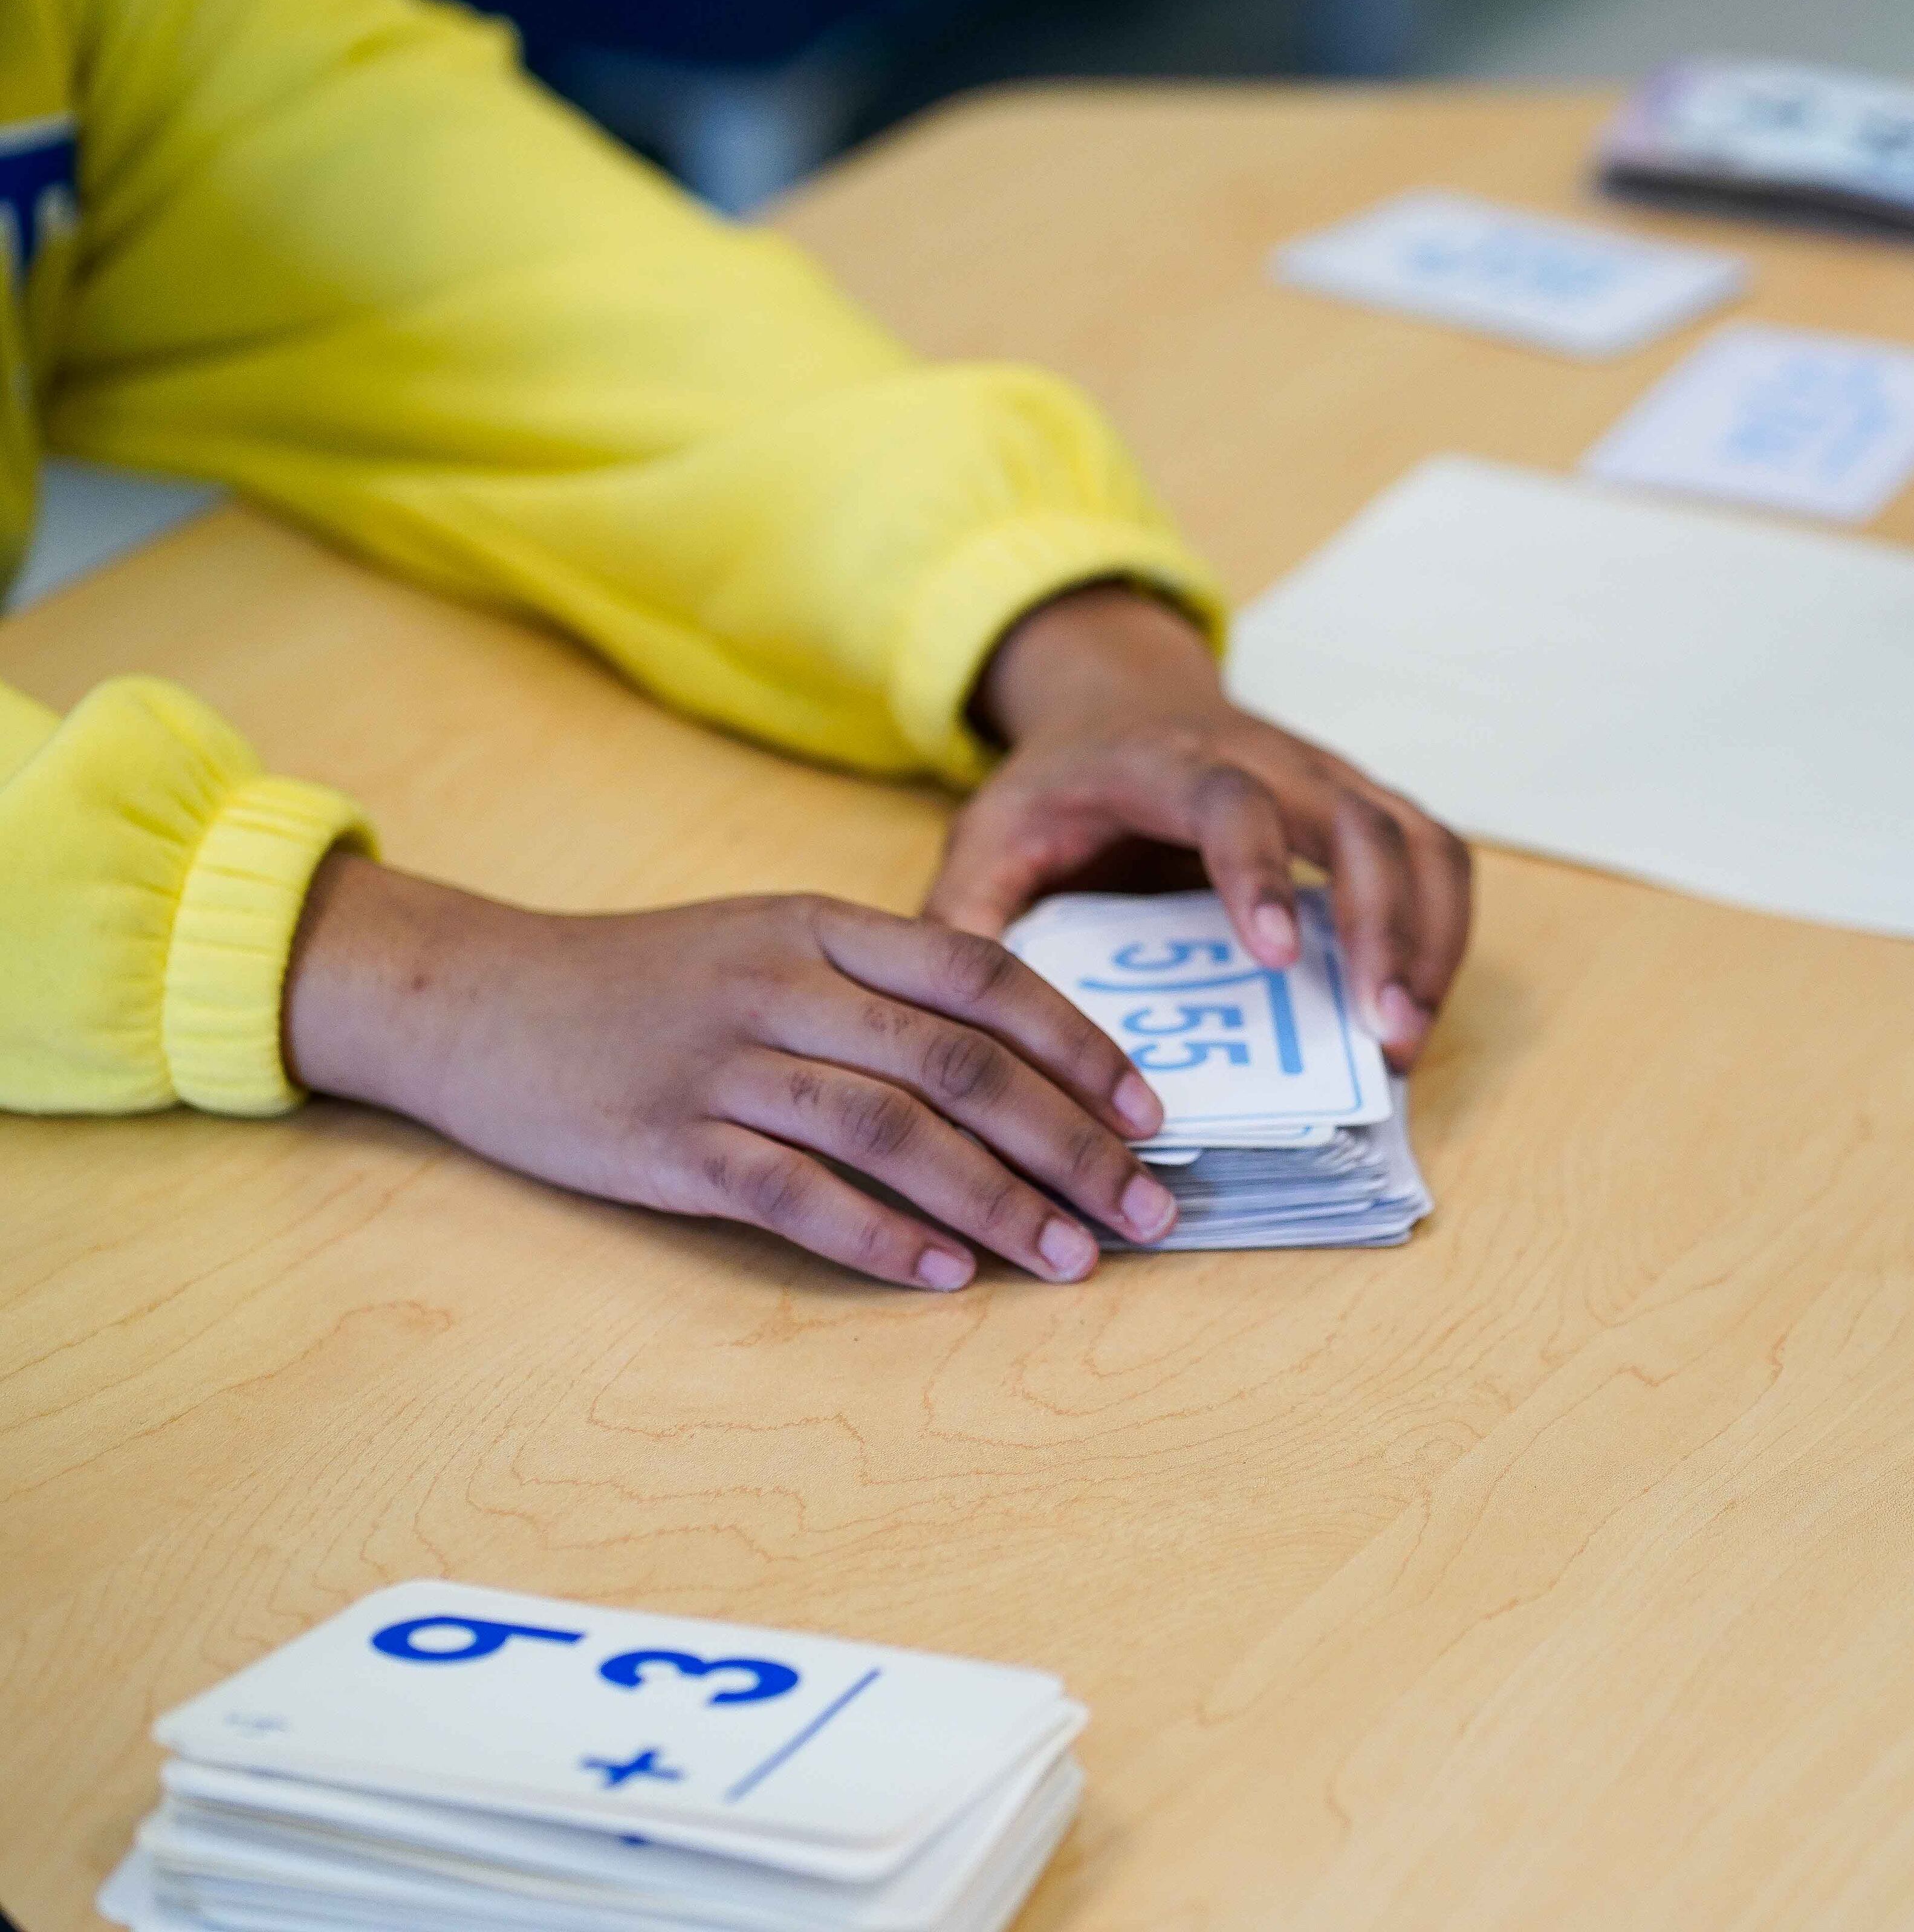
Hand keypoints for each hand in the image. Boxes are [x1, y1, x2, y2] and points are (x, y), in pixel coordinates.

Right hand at [283, 856, 1179, 1288]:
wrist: (475, 995)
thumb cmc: (647, 980)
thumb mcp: (771, 941)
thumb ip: (883, 985)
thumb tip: (1020, 1063)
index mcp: (824, 926)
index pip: (986, 978)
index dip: (1080, 1047)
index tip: (1151, 1116)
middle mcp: (784, 984)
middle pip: (961, 1065)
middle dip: (1071, 1145)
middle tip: (1145, 1210)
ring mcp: (723, 1063)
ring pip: (892, 1133)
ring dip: (996, 1204)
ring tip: (1069, 1259)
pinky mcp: (667, 1141)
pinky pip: (791, 1193)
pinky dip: (875, 1236)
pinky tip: (942, 1275)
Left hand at [927, 583, 1472, 1069]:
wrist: (1117, 700)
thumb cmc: (1059, 788)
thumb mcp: (987, 838)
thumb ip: (967, 918)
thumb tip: (961, 1022)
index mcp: (1164, 763)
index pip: (1231, 800)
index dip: (1260, 872)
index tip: (1278, 958)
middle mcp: (1267, 757)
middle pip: (1356, 821)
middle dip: (1382, 928)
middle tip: (1385, 1034)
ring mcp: (1328, 777)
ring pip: (1414, 836)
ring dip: (1427, 936)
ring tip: (1407, 1037)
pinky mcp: (1365, 803)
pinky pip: (1435, 855)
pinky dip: (1444, 928)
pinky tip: (1420, 1004)